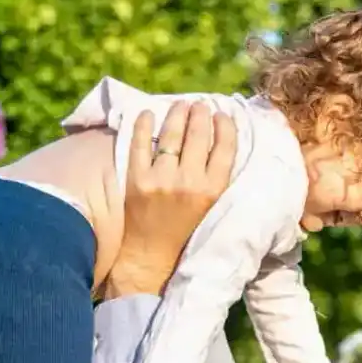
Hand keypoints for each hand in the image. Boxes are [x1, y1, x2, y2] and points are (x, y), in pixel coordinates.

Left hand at [104, 101, 238, 298]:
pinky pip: (141, 142)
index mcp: (212, 191)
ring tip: (181, 106)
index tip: (221, 115)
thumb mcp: (209, 207)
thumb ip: (214, 176)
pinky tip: (149, 114)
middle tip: (199, 106)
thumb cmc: (183, 230)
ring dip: (177, 113)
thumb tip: (216, 136)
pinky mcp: (136, 179)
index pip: (224, 146)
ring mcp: (161, 179)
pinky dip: (145, 124)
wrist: (149, 256)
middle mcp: (188, 183)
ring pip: (172, 133)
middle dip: (200, 114)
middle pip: (198, 134)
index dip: (224, 125)